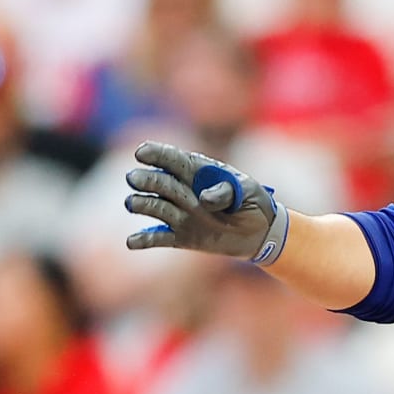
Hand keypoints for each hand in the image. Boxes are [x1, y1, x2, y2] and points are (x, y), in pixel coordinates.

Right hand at [124, 141, 289, 263]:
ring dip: (142, 204)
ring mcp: (180, 214)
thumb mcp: (248, 191)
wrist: (260, 233)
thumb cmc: (254, 203)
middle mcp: (184, 192)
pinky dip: (144, 240)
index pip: (175, 160)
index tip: (142, 152)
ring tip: (132, 203)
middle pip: (160, 183)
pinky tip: (132, 242)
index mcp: (200, 173)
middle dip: (147, 179)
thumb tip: (205, 199)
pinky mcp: (181, 237)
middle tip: (134, 178)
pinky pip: (159, 238)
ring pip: (155, 207)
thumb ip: (228, 191)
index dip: (158, 154)